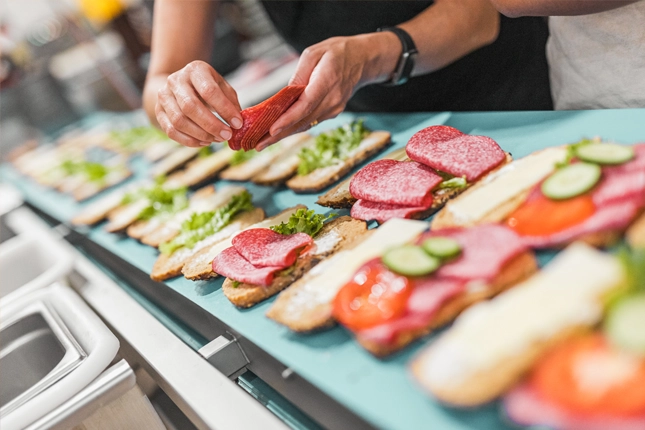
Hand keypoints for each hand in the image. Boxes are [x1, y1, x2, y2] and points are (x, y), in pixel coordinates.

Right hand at [155, 60, 242, 146]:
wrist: (180, 86)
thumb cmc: (207, 87)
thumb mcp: (221, 87)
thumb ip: (231, 102)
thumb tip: (238, 124)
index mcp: (195, 70)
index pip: (209, 90)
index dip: (224, 109)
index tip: (237, 124)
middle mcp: (176, 80)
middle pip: (190, 106)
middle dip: (211, 125)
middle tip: (226, 136)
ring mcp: (164, 96)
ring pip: (179, 121)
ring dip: (201, 134)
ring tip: (217, 139)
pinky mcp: (158, 112)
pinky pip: (171, 131)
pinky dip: (189, 140)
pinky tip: (204, 142)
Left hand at [255, 32, 399, 149]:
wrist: (362, 60)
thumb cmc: (337, 52)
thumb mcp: (314, 53)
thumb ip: (299, 73)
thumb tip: (285, 93)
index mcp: (327, 81)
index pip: (305, 105)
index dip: (288, 119)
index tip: (272, 130)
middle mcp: (332, 100)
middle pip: (303, 121)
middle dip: (279, 134)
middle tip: (258, 145)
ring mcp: (334, 109)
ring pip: (305, 124)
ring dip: (284, 135)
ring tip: (262, 143)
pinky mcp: (332, 112)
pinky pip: (310, 121)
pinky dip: (293, 128)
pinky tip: (278, 133)